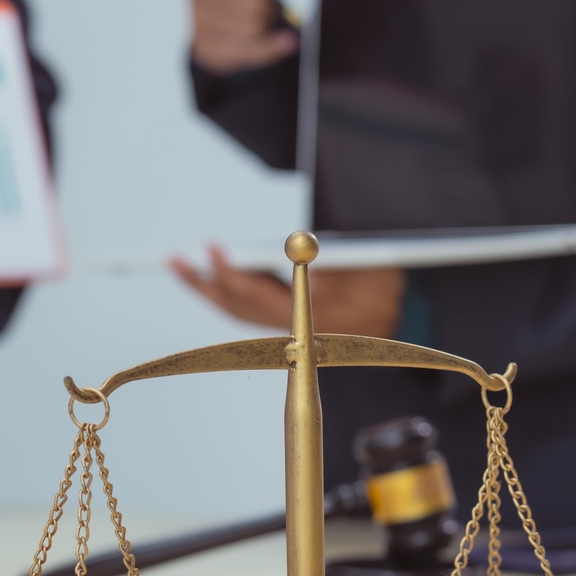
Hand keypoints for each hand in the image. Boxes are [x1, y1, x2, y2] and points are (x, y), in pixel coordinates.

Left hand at [171, 244, 405, 336]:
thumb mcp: (366, 268)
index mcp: (307, 318)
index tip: (211, 248)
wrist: (400, 325)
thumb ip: (332, 259)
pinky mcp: (287, 327)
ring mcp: (287, 331)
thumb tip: (297, 245)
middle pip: (235, 308)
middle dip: (203, 283)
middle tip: (175, 260)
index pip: (256, 296)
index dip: (229, 272)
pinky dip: (227, 294)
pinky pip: (247, 312)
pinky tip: (213, 277)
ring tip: (183, 266)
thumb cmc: (385, 291)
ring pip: (237, 312)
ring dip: (208, 290)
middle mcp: (291, 330)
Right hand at [190, 0, 299, 73]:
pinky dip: (273, 47)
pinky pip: (250, 51)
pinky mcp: (208, 49)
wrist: (234, 16)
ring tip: (257, 19)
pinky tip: (285, 42)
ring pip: (251, 30)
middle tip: (265, 4)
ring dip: (265, 26)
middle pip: (253, 5)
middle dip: (268, 7)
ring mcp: (199, 22)